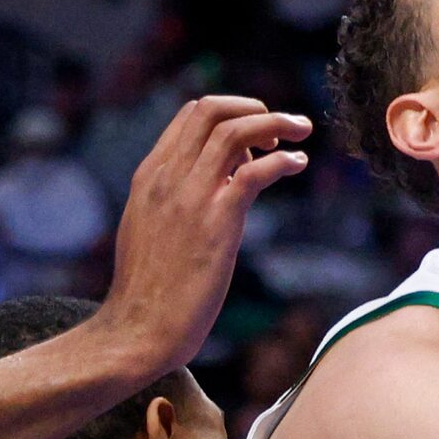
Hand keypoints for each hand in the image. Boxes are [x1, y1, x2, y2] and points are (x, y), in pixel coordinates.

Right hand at [98, 96, 312, 370]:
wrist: (137, 331)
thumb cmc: (147, 292)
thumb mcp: (149, 230)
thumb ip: (173, 201)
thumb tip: (215, 187)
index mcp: (150, 176)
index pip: (191, 116)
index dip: (230, 113)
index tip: (256, 135)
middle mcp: (168, 177)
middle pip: (212, 110)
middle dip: (255, 108)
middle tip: (283, 127)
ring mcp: (191, 197)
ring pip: (235, 131)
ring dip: (276, 123)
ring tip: (301, 131)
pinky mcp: (217, 222)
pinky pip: (255, 172)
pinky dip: (284, 160)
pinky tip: (299, 164)